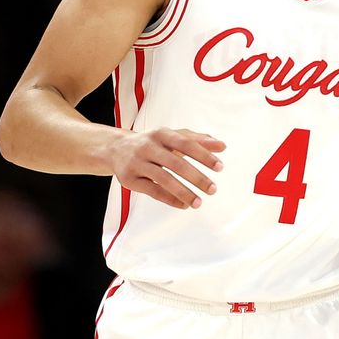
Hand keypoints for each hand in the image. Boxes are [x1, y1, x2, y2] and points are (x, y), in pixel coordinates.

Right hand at [109, 128, 224, 208]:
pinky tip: (184, 205)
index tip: (220, 167)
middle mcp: (148, 146)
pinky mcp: (130, 179)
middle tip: (213, 189)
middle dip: (196, 177)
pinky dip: (169, 199)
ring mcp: (137, 163)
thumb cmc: (153, 143)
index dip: (203, 155)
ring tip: (199, 203)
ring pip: (163, 179)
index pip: (186, 143)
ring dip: (183, 192)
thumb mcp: (173, 137)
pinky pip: (152, 191)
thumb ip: (198, 140)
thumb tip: (222, 146)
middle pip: (175, 163)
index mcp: (162, 134)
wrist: (116, 149)